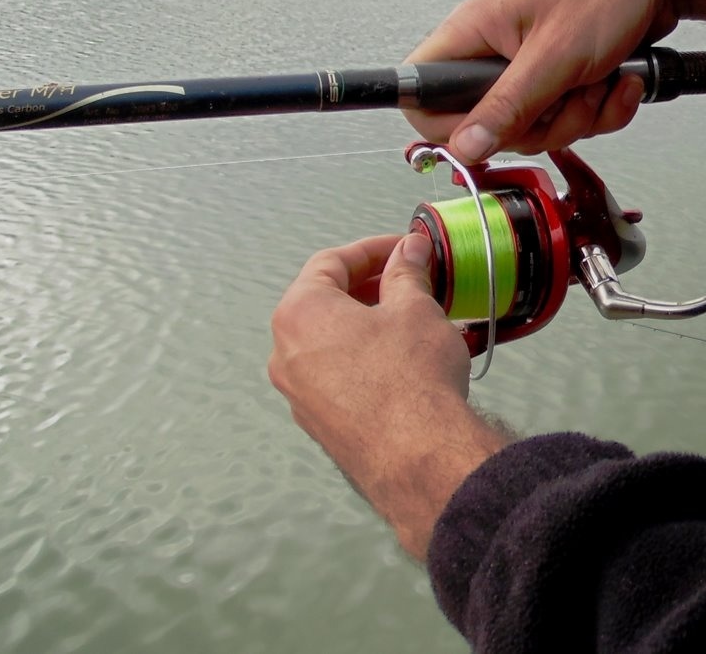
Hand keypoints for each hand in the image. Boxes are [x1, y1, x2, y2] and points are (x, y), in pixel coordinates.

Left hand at [268, 233, 511, 558]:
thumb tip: (409, 252)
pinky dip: (367, 359)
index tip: (403, 249)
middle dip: (372, 287)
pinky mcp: (321, 424)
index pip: (331, 263)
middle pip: (326, 302)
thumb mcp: (415, 308)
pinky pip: (340, 376)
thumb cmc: (410, 380)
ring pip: (333, 342)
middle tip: (411, 281)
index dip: (373, 250)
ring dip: (371, 324)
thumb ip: (407, 272)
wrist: (418, 456)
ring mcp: (300, 394)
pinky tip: (407, 360)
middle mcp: (287, 353)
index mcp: (300, 313)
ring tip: (415, 320)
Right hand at [404, 0, 705, 160]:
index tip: (493, 130)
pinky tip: (619, 80)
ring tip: (600, 77)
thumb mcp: (553, 56)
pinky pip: (573, 121)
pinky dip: (604, 109)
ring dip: (582, 115)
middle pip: (492, 127)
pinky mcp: (563, 82)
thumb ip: (507, 107)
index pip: (423, 95)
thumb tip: (464, 147)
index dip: (450, 127)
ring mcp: (531, 70)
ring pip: (539, 129)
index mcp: (474, 33)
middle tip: (567, 93)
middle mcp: (496, 53)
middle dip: (543, 123)